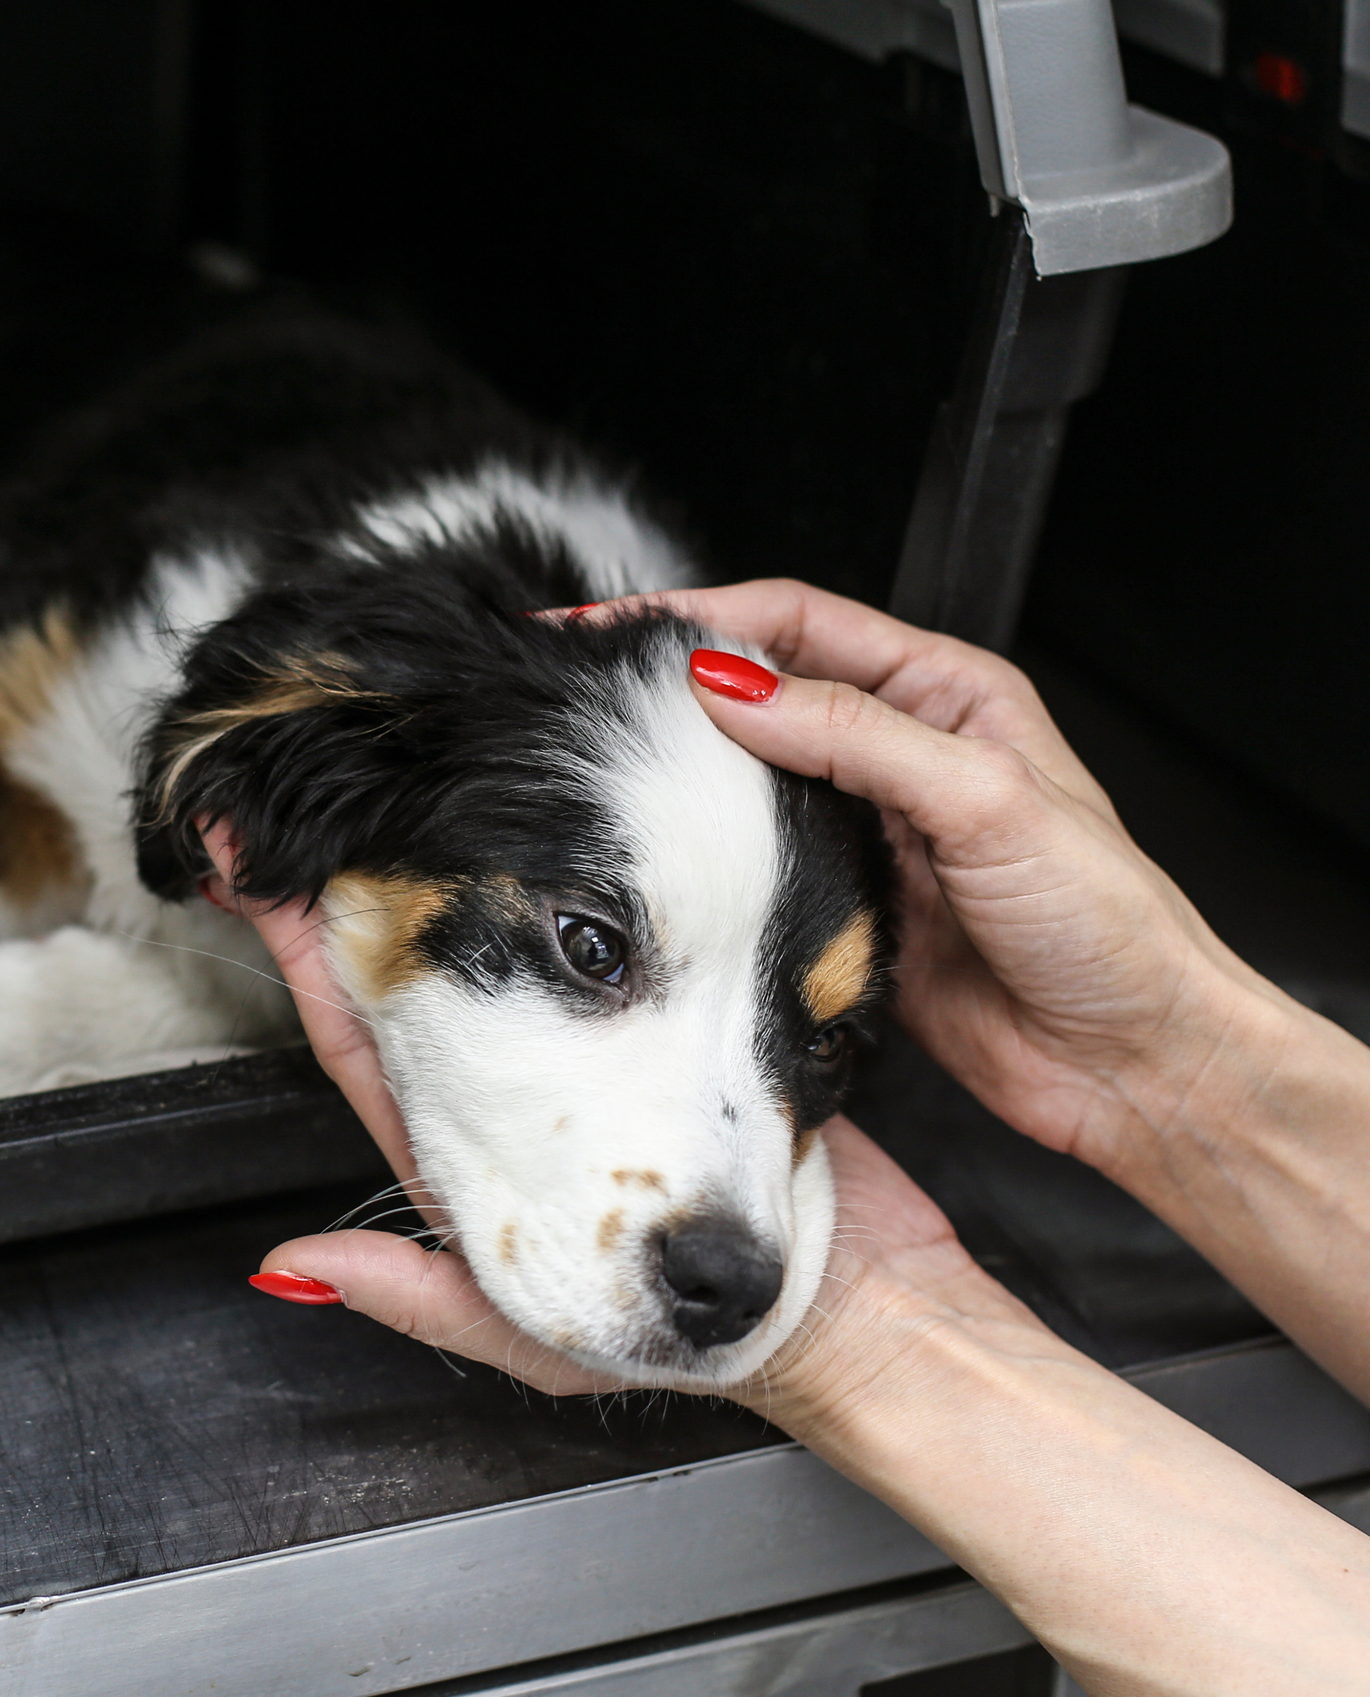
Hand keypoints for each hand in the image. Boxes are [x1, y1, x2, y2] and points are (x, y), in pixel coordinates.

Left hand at [200, 820, 1023, 1419]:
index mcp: (482, 1146)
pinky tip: (547, 798)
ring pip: (522, 928)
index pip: (366, 1039)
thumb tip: (291, 1264)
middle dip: (356, 883)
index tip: (259, 884)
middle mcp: (536, 1079)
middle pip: (420, 963)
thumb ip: (419, 1301)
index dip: (311, 964)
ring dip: (447, 852)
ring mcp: (610, 1034)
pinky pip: (630, 917)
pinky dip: (592, 865)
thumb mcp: (549, 1344)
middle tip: (288, 806)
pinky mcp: (690, 999)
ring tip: (386, 781)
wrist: (868, 1305)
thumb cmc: (714, 1340)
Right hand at [653, 581, 1272, 1180]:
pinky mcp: (840, 907)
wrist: (1130, 1062)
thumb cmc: (1106, 926)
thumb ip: (857, 736)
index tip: (613, 631)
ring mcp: (866, 832)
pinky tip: (664, 858)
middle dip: (671, 687)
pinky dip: (708, 862)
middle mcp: (901, 754)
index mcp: (947, 695)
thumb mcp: (986, 801)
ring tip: (600, 767)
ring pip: (747, 783)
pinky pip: (755, 870)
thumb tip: (736, 689)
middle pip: (762, 694)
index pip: (799, 624)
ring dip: (682, 775)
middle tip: (581, 695)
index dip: (699, 619)